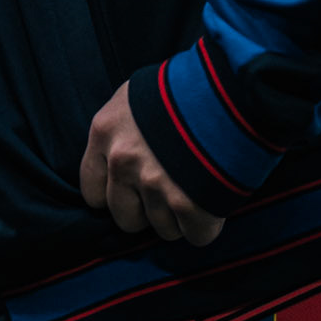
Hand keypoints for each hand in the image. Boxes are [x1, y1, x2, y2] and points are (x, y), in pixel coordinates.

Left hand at [80, 80, 223, 246]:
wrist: (227, 84)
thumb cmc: (182, 86)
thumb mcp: (136, 97)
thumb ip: (123, 132)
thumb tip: (122, 161)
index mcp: (104, 131)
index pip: (92, 190)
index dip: (116, 194)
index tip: (133, 189)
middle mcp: (122, 161)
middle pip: (125, 217)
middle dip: (147, 210)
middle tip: (169, 188)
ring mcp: (154, 184)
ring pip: (162, 229)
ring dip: (180, 215)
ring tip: (195, 183)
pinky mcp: (188, 204)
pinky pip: (194, 235)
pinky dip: (206, 224)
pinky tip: (213, 196)